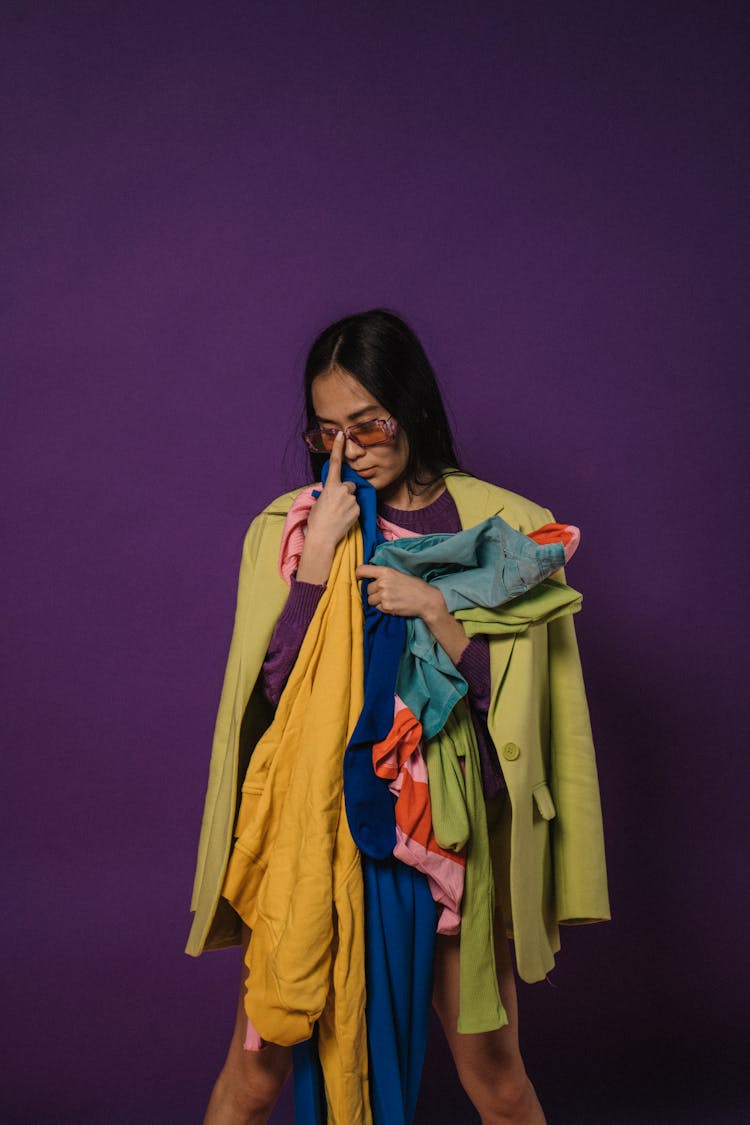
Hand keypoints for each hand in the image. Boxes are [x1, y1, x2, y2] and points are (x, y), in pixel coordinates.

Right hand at [297, 432, 359, 583]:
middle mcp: (343, 490)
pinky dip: (352, 511)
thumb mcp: (319, 501)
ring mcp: (352, 500)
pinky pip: (357, 506)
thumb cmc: (316, 521)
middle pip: (350, 484)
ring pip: (353, 496)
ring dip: (348, 502)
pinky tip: (343, 519)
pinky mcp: (358, 510)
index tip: (341, 434)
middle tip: (337, 504)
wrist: (323, 537)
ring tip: (338, 514)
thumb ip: (328, 492)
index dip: (338, 448)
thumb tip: (333, 491)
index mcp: (330, 486)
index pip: (335, 463)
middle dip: (346, 491)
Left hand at [354, 564, 443, 619]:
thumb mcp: (399, 574)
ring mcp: (384, 596)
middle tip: (385, 593)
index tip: (359, 578)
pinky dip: (383, 608)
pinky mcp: (386, 607)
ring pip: (370, 600)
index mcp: (385, 571)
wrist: (426, 600)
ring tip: (389, 599)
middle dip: (374, 592)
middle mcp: (383, 582)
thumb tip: (370, 578)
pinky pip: (377, 608)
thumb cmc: (415, 586)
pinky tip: (393, 605)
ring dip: (377, 601)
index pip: (362, 570)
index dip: (358, 574)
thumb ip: (384, 575)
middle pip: (367, 589)